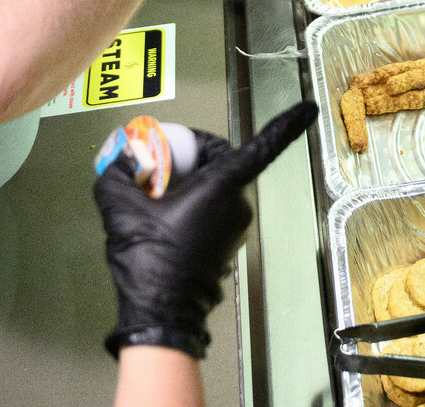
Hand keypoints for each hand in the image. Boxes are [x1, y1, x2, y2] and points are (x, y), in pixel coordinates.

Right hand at [97, 100, 315, 357]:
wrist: (158, 316)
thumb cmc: (148, 258)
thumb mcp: (119, 208)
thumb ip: (116, 174)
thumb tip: (121, 160)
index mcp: (222, 187)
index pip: (262, 147)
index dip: (285, 124)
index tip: (308, 109)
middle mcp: (238, 205)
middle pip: (225, 161)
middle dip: (195, 155)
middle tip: (160, 164)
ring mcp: (237, 229)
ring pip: (218, 187)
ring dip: (192, 182)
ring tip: (156, 195)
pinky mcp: (229, 246)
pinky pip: (215, 210)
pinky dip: (195, 204)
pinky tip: (164, 217)